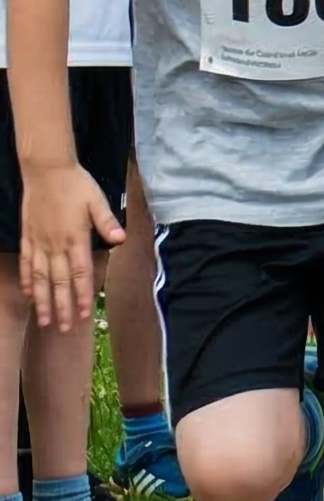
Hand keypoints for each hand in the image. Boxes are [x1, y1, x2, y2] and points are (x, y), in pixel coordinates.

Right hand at [18, 165, 120, 329]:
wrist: (46, 171)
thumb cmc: (76, 185)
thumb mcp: (97, 201)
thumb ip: (107, 222)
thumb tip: (121, 239)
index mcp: (75, 238)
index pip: (80, 273)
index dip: (82, 295)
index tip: (83, 314)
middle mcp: (55, 245)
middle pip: (59, 282)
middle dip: (63, 307)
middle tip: (64, 329)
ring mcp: (39, 243)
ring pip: (40, 278)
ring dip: (43, 301)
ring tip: (45, 321)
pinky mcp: (27, 237)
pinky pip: (26, 264)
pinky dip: (27, 281)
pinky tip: (28, 295)